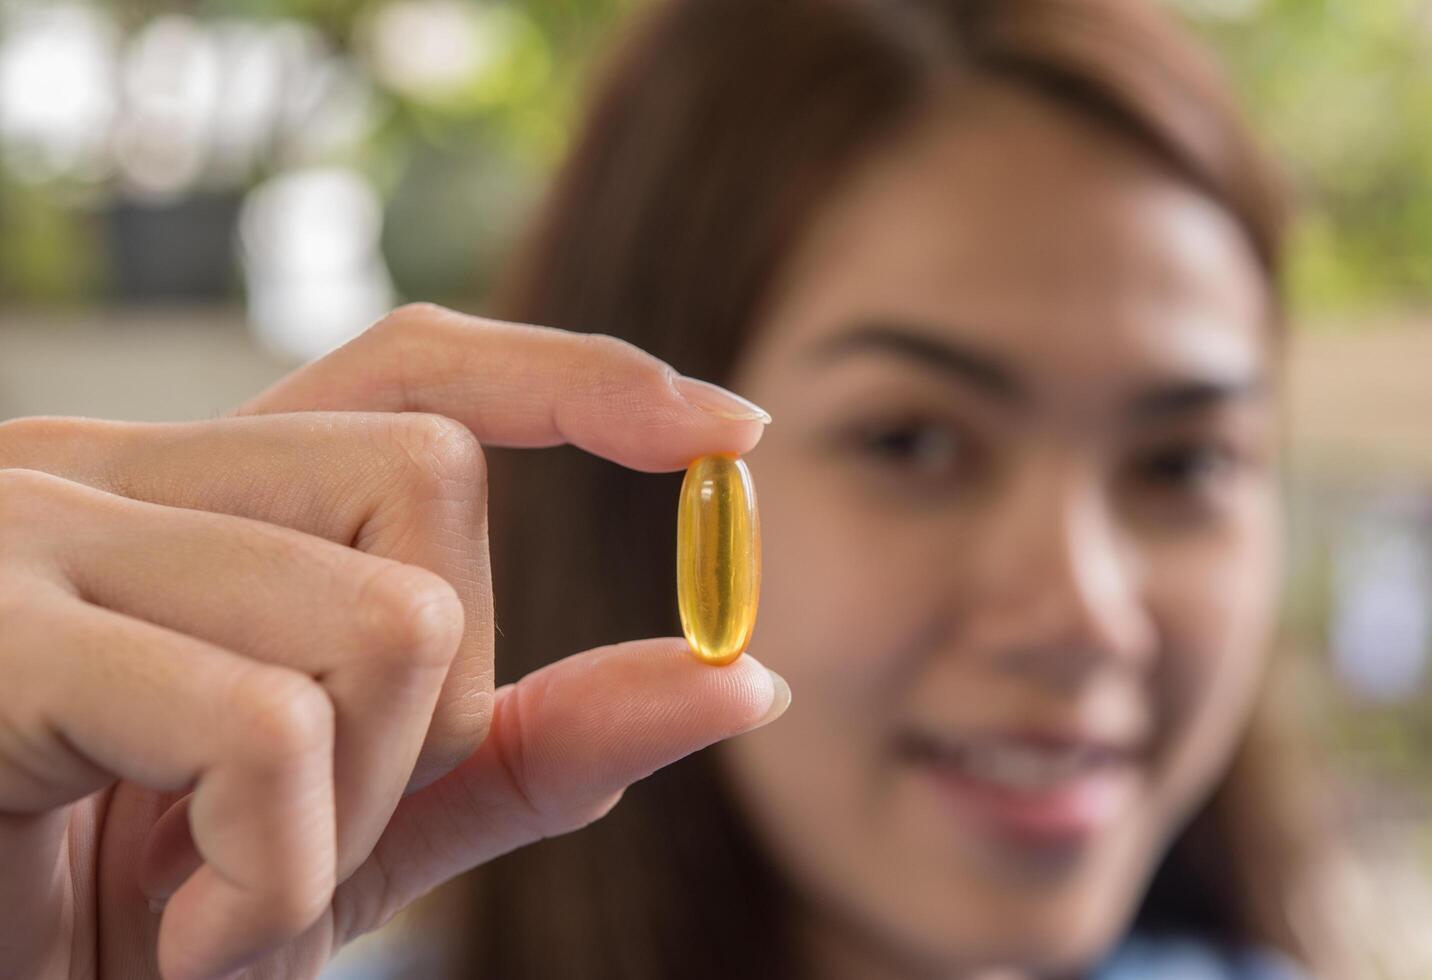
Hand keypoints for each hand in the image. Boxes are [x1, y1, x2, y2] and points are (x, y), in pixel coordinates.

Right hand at [0, 304, 786, 979]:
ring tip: (222, 893)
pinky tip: (173, 932)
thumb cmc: (118, 913)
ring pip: (384, 611)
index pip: (414, 365)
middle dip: (437, 699)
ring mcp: (39, 532)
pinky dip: (267, 871)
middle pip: (432, 480)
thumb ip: (533, 747)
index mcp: (195, 494)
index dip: (576, 377)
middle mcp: (110, 470)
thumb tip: (737, 679)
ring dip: (351, 810)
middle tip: (309, 828)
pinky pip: (264, 724)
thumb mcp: (359, 828)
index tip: (725, 429)